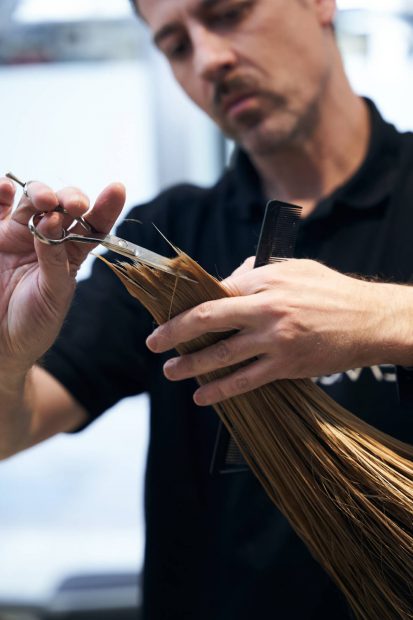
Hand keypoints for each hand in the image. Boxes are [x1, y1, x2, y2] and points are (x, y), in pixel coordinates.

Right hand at [0, 176, 124, 375]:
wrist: (2, 344)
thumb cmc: (34, 323)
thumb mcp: (54, 293)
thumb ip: (55, 259)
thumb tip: (54, 222)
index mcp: (71, 254)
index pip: (93, 226)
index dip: (106, 206)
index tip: (117, 189)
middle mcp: (47, 239)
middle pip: (63, 206)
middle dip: (71, 198)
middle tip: (74, 205)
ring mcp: (18, 235)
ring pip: (32, 201)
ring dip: (40, 192)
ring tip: (45, 201)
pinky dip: (1, 192)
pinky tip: (6, 188)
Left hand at [146, 258, 409, 404]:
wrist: (370, 319)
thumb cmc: (332, 290)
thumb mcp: (295, 268)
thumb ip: (258, 273)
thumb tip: (228, 278)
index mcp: (265, 281)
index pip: (215, 290)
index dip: (188, 302)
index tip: (170, 312)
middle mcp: (265, 309)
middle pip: (208, 319)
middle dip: (174, 331)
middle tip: (153, 342)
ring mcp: (275, 340)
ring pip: (222, 354)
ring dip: (191, 365)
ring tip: (170, 371)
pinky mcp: (286, 365)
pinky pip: (246, 380)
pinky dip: (221, 389)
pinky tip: (202, 396)